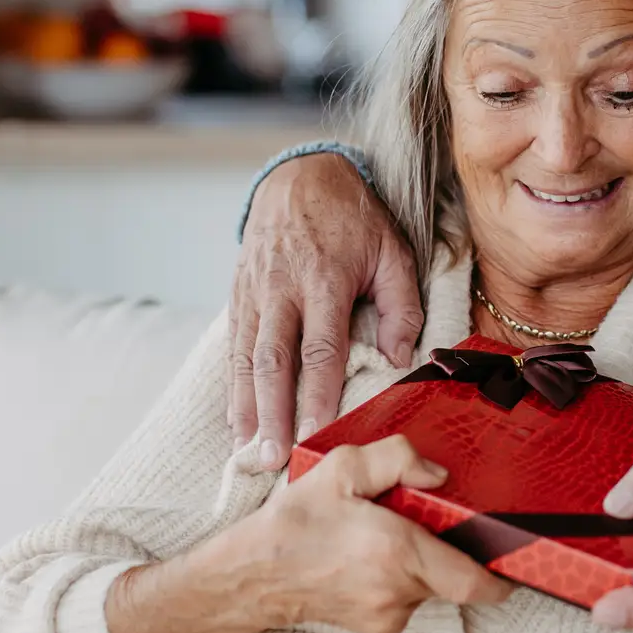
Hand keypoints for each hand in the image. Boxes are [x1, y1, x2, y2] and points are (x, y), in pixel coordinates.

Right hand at [230, 153, 425, 461]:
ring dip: (246, 408)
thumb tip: (400, 358)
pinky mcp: (237, 295)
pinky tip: (236, 421)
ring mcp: (254, 293)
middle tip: (273, 457)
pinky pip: (232, 346)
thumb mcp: (392, 250)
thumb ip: (401, 305)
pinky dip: (232, 387)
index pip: (320, 348)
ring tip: (248, 452)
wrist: (299, 175)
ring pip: (244, 358)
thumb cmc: (354, 218)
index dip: (317, 394)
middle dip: (271, 413)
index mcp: (324, 279)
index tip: (317, 433)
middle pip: (273, 361)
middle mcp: (282, 290)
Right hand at [247, 435, 512, 632]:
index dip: (503, 576)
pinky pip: (409, 600)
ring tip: (381, 541)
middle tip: (417, 525)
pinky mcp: (379, 629)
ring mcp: (389, 616)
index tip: (515, 563)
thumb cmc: (295, 525)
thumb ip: (397, 458)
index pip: (474, 581)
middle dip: (446, 549)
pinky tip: (369, 563)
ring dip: (420, 564)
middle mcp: (399, 590)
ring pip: (430, 586)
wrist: (254, 575)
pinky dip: (401, 580)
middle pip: (454, 575)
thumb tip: (438, 473)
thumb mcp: (342, 468)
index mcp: (397, 551)